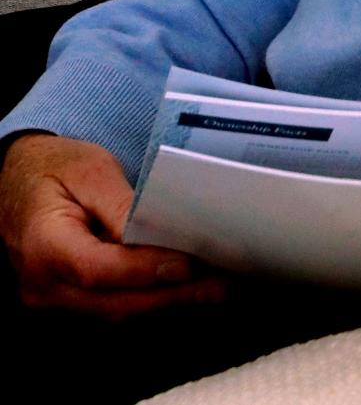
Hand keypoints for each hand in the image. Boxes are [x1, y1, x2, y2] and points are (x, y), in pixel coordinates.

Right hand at [0, 133, 230, 319]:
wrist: (16, 180)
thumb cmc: (54, 169)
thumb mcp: (90, 170)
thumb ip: (121, 205)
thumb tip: (160, 237)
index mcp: (42, 244)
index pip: (97, 269)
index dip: (145, 271)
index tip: (188, 264)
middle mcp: (43, 284)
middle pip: (112, 302)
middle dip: (170, 296)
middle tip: (220, 285)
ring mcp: (52, 299)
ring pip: (115, 313)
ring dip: (166, 303)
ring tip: (213, 288)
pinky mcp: (67, 301)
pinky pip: (110, 308)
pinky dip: (148, 300)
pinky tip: (182, 289)